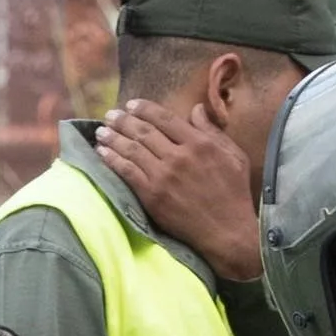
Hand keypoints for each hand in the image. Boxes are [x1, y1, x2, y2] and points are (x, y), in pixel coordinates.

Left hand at [91, 100, 265, 278]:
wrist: (227, 231)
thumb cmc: (234, 193)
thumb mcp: (234, 156)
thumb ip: (213, 131)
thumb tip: (196, 108)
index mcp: (200, 143)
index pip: (165, 118)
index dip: (145, 109)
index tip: (131, 104)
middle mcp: (180, 155)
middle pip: (144, 131)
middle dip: (124, 120)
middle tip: (110, 114)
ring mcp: (164, 176)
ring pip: (132, 149)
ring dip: (113, 137)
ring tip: (101, 130)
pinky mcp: (153, 195)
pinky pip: (127, 172)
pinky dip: (112, 159)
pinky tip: (102, 152)